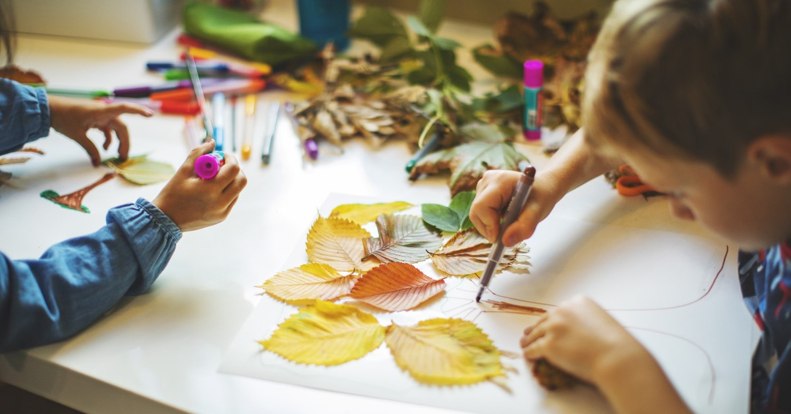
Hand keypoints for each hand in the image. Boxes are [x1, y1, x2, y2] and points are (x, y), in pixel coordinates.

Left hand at [48, 96, 152, 165]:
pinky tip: (104, 148)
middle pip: (121, 127)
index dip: (138, 111)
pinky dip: (108, 139)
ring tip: (116, 155)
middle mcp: (104, 112)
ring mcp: (100, 115)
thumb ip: (90, 149)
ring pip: (115, 129)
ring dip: (118, 142)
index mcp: (101, 112)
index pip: (124, 109)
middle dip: (125, 142)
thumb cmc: (63, 118)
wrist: (48, 109)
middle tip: (123, 158)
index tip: (150, 115)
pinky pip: (107, 129)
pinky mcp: (95, 118)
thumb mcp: (77, 136)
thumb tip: (98, 163)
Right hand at [153, 141, 246, 231]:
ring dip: (231, 180)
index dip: (230, 158)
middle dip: (235, 169)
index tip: (222, 155)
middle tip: (222, 165)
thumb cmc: (172, 193)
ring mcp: (222, 212)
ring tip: (214, 178)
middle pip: (242, 181)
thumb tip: (212, 141)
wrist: (165, 220)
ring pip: (238, 190)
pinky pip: (232, 200)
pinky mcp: (222, 217)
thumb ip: (198, 153)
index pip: (233, 170)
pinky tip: (212, 189)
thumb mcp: (183, 171)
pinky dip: (227, 191)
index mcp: (210, 190)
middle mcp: (220, 203)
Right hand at [469, 170, 561, 245]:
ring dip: (489, 225)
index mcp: (501, 181)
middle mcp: (488, 179)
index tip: (500, 238)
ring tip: (508, 221)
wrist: (543, 187)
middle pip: (476, 211)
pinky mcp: (482, 190)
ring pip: (476, 214)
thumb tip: (505, 242)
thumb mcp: (538, 212)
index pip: (482, 206)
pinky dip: (489, 220)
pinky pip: (478, 212)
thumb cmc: (541, 196)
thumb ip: (524, 227)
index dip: (488, 225)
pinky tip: (504, 216)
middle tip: (504, 234)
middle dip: (488, 228)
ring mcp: (483, 184)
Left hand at [520, 297, 689, 412]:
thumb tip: (576, 330)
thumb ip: (586, 320)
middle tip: (529, 333)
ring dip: (529, 340)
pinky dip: (529, 352)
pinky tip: (527, 355)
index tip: (548, 325)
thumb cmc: (617, 345)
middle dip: (537, 328)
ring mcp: (554, 327)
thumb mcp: (602, 320)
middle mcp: (563, 310)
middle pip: (544, 320)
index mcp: (578, 301)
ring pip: (535, 333)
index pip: (559, 311)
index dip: (552, 320)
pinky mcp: (549, 345)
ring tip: (524, 344)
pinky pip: (533, 349)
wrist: (618, 358)